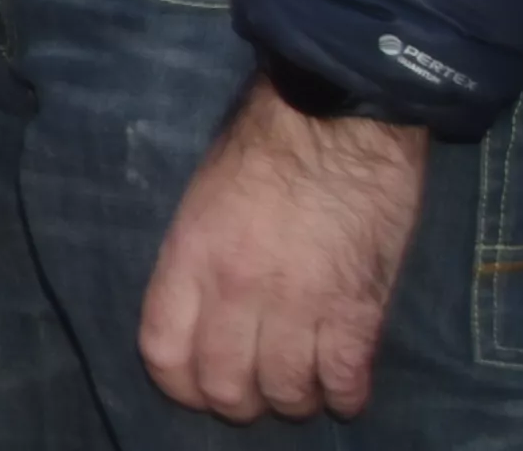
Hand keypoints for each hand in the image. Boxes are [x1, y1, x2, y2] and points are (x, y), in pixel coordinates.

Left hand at [137, 74, 429, 422]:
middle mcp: (236, 290)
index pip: (164, 351)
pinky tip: (343, 387)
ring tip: (301, 388)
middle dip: (238, 402)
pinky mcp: (358, 312)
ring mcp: (299, 305)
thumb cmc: (266, 146)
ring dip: (292, 401)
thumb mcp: (203, 198)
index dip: (179, 384)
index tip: (197, 386)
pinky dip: (343, 396)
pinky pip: (344, 382)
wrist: (338, 120)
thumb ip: (197, 259)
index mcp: (191, 257)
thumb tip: (202, 312)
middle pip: (224, 387)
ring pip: (285, 393)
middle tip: (255, 392)